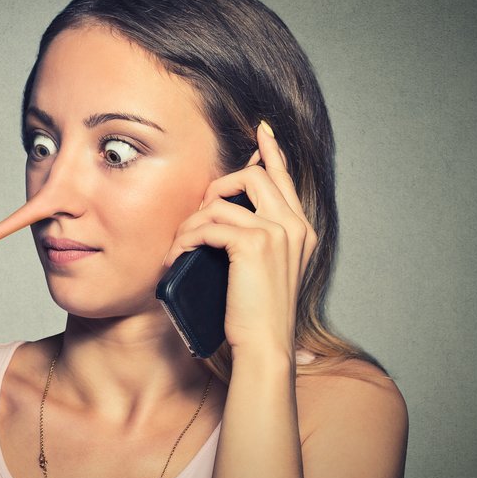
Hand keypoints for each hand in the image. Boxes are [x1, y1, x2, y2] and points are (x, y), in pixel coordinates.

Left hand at [164, 122, 316, 360]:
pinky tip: (175, 259)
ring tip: (179, 248)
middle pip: (251, 175)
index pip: (284, 178)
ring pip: (221, 200)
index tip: (262, 131)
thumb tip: (224, 213)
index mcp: (301, 230)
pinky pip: (207, 225)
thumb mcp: (262, 270)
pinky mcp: (253, 244)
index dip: (271, 152)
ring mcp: (277, 232)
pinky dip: (185, 240)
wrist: (264, 346)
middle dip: (215, 189)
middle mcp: (294, 225)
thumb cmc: (256, 315)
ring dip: (191, 223)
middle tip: (196, 218)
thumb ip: (255, 237)